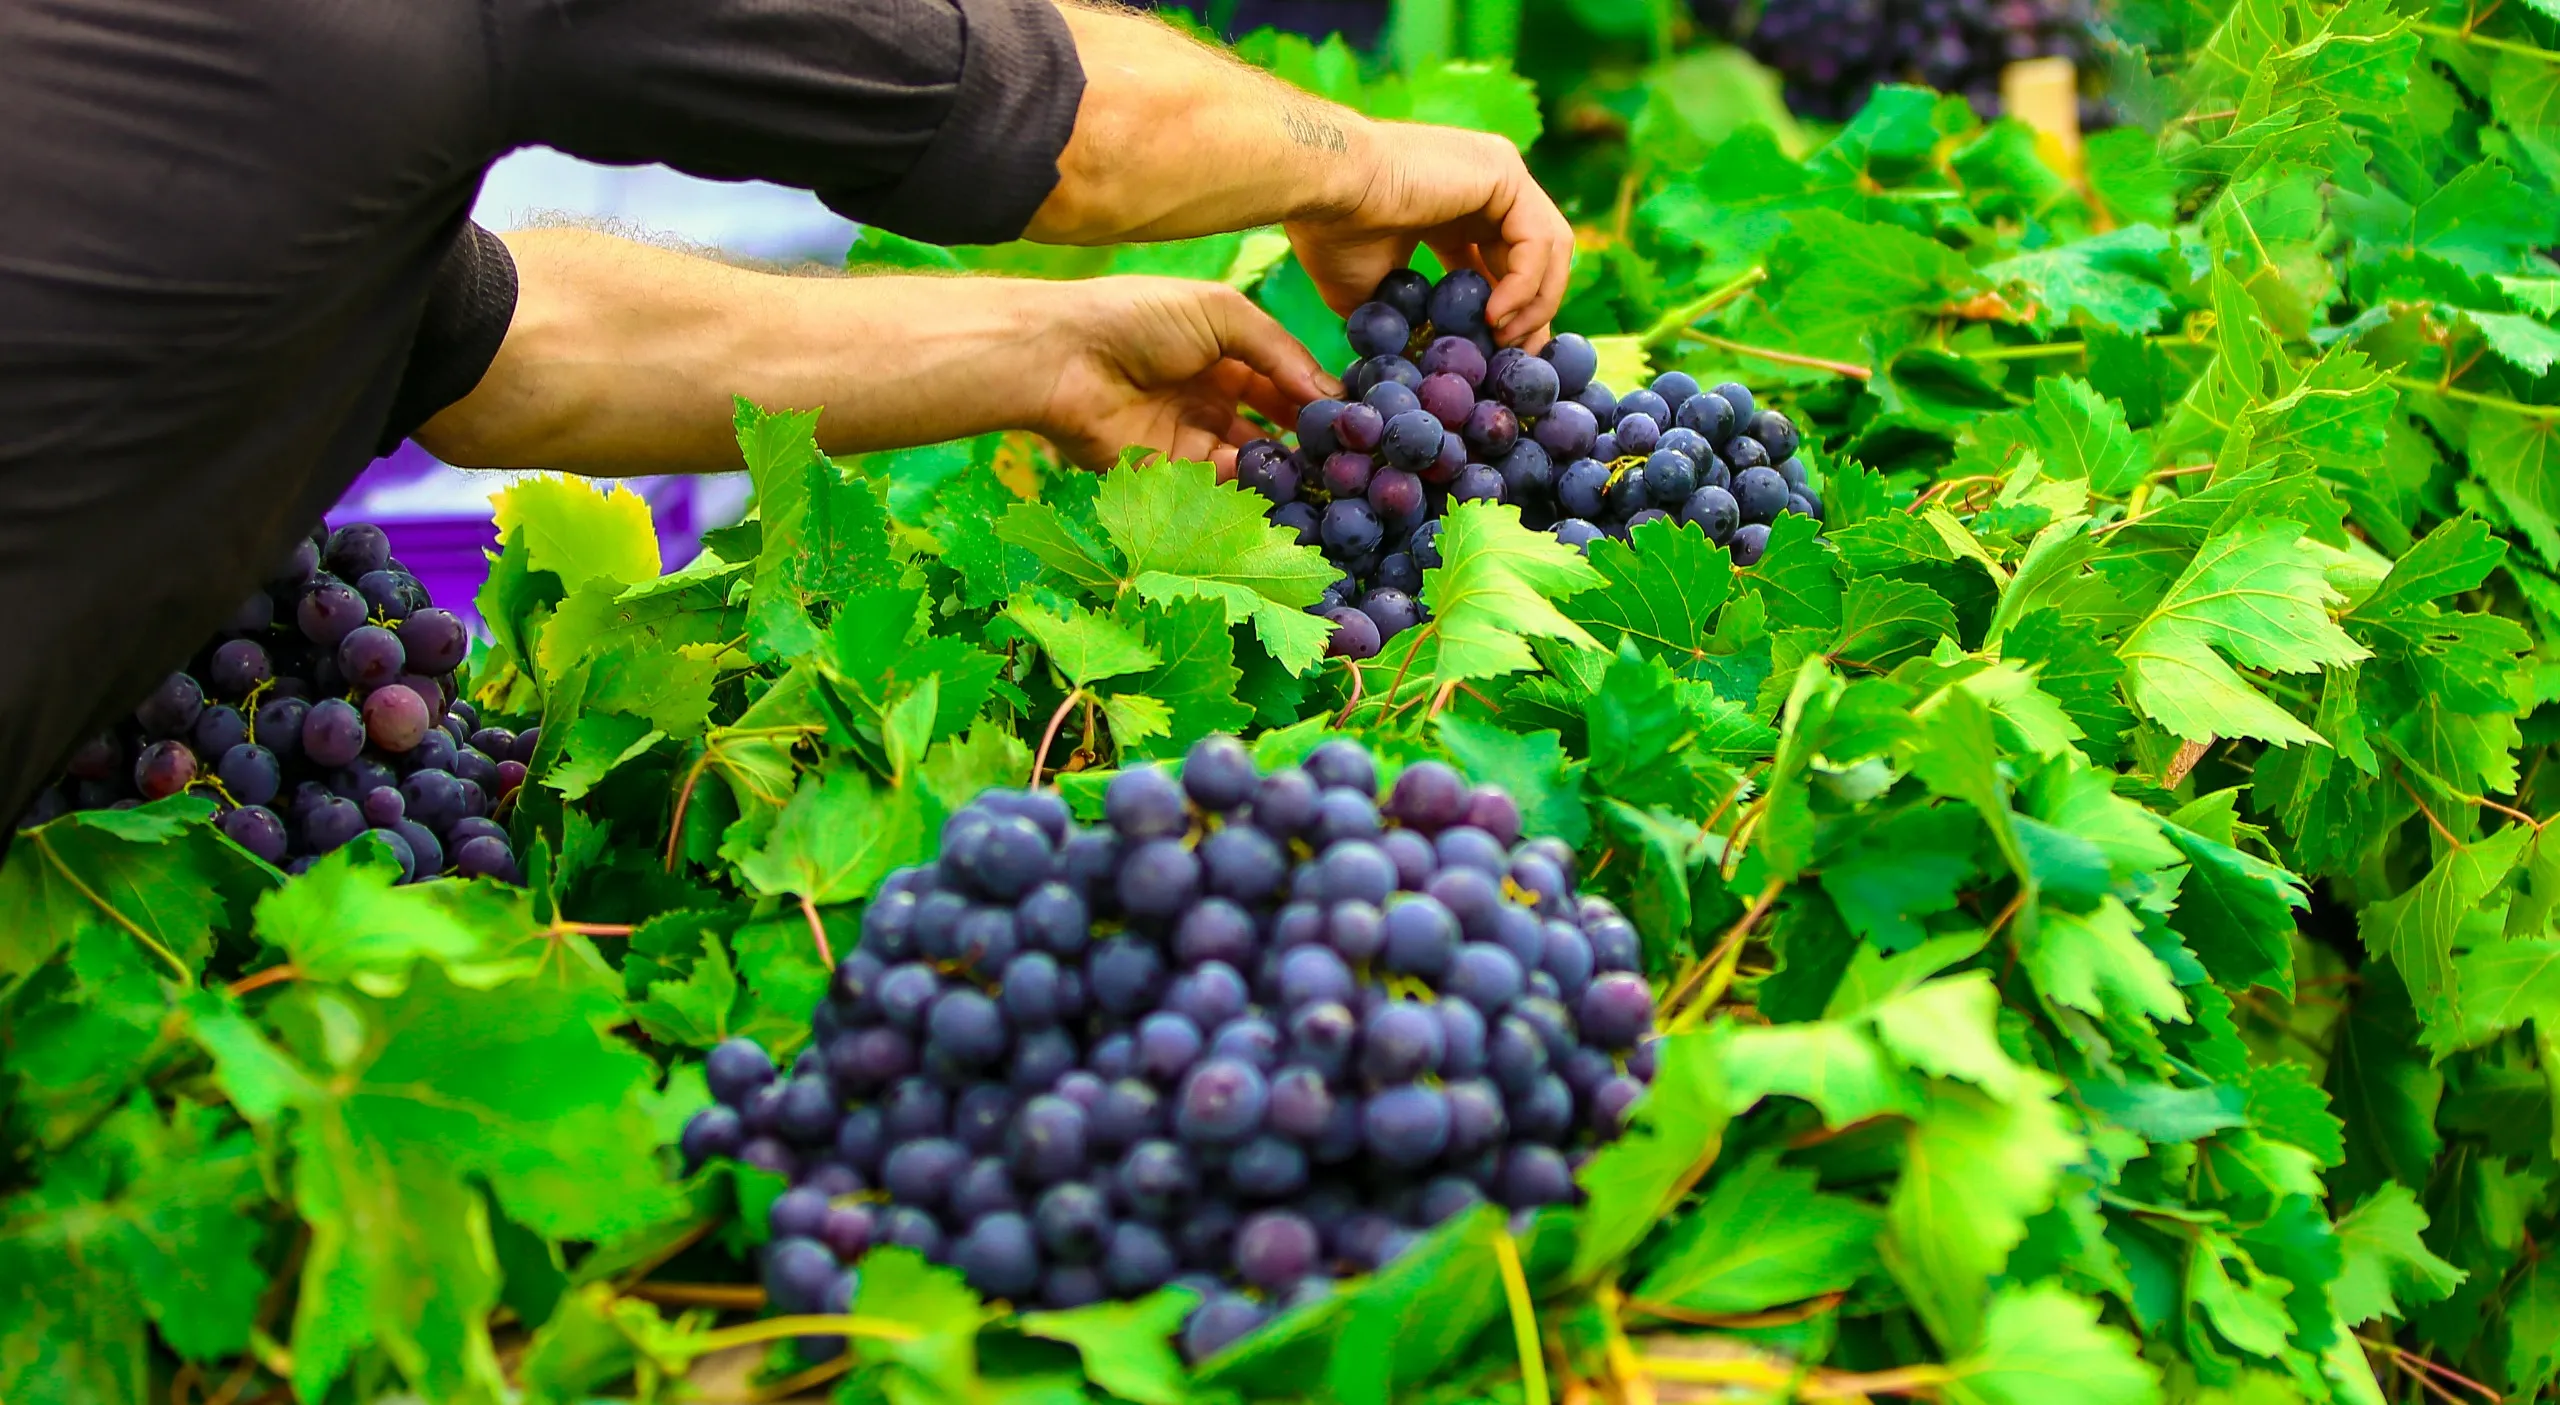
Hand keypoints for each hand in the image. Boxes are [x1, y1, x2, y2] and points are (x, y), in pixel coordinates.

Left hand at [1027, 277, 1337, 472]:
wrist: (1065, 358)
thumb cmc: (1140, 319)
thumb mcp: (1221, 313)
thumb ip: (1279, 351)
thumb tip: (1331, 395)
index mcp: (1223, 352)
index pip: (1282, 380)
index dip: (1315, 398)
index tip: (1353, 419)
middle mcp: (1209, 396)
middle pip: (1271, 426)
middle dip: (1304, 441)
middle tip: (1343, 457)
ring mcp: (1189, 437)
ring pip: (1249, 461)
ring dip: (1282, 467)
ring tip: (1319, 474)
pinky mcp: (1166, 474)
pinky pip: (1216, 485)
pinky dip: (1246, 485)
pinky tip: (1275, 481)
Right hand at [1286, 122, 1573, 348]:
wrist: (1323, 188)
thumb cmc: (1333, 232)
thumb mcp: (1371, 291)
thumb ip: (1405, 318)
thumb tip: (1410, 360)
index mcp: (1457, 206)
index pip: (1505, 261)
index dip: (1511, 311)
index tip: (1502, 355)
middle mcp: (1486, 183)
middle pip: (1538, 256)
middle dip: (1534, 312)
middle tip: (1517, 359)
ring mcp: (1498, 172)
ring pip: (1550, 248)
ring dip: (1535, 304)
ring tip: (1503, 341)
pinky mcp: (1503, 172)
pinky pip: (1538, 241)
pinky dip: (1526, 286)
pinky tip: (1494, 317)